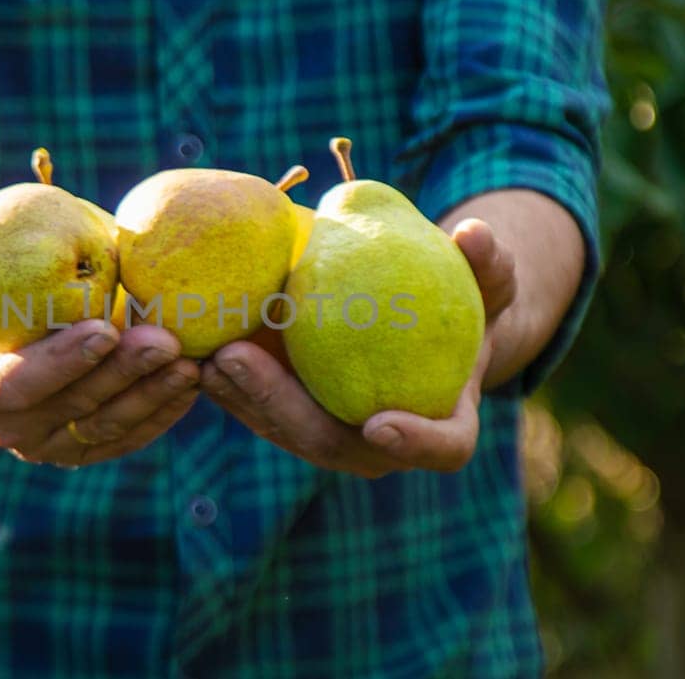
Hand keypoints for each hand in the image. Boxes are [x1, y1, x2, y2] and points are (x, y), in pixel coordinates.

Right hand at [0, 194, 199, 467]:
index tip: (105, 327)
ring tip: (191, 359)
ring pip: (107, 427)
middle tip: (166, 339)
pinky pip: (128, 435)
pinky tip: (195, 378)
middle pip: (73, 407)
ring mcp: (49, 444)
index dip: (61, 362)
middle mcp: (9, 428)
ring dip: (152, 395)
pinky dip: (163, 410)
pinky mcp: (85, 447)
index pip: (16, 383)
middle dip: (122, 375)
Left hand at [201, 219, 514, 477]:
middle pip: (332, 445)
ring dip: (240, 397)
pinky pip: (257, 408)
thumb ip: (489, 265)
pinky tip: (195, 349)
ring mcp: (334, 436)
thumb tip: (475, 234)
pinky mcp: (294, 418)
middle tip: (238, 359)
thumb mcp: (488, 280)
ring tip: (205, 355)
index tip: (379, 423)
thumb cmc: (465, 302)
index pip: (440, 449)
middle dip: (281, 408)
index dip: (414, 444)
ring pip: (283, 431)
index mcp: (445, 425)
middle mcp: (384, 446)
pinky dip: (228, 383)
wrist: (423, 321)